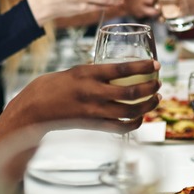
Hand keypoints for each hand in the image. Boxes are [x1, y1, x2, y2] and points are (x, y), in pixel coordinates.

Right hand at [16, 59, 161, 132]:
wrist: (35, 108)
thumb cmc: (56, 85)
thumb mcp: (77, 71)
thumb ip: (97, 73)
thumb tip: (122, 71)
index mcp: (88, 73)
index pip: (122, 69)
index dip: (143, 67)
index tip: (156, 65)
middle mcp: (92, 92)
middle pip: (131, 92)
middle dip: (150, 88)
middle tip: (158, 83)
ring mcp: (93, 110)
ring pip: (129, 111)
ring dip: (147, 106)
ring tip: (156, 99)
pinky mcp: (92, 125)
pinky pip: (120, 127)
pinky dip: (135, 123)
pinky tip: (141, 117)